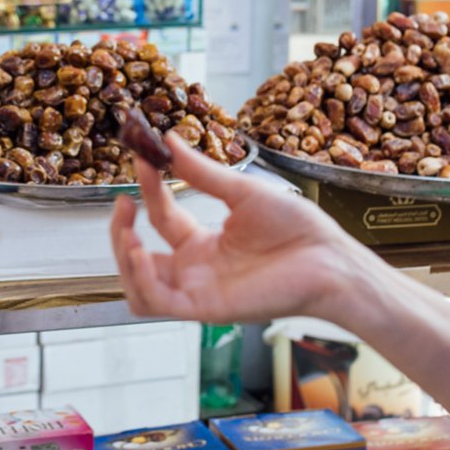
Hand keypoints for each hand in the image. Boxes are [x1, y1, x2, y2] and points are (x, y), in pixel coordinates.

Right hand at [111, 134, 364, 325]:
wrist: (329, 259)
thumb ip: (203, 173)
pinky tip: (139, 250)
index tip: (143, 156)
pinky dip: (139, 278)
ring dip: (123, 258)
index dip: (148, 188)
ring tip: (129, 230)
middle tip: (122, 201)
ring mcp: (198, 290)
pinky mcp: (205, 307)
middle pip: (138, 258)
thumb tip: (170, 141)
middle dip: (120, 230)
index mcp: (205, 243)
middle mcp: (196, 269)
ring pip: (138, 287)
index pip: (162, 217)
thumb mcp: (242, 192)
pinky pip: (157, 302)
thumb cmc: (297, 229)